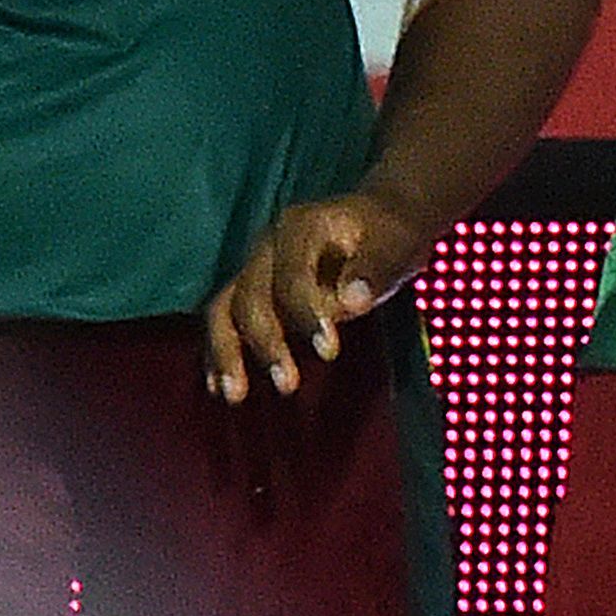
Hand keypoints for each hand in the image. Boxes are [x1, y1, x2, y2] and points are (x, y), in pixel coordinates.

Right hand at [204, 192, 426, 401]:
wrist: (380, 220)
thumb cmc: (389, 233)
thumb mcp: (395, 242)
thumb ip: (375, 267)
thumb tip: (353, 300)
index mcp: (301, 227)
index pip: (293, 275)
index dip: (306, 313)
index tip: (329, 352)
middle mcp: (268, 246)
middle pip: (251, 295)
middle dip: (266, 342)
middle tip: (288, 385)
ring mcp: (255, 269)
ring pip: (224, 309)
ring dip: (227, 353)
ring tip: (235, 395)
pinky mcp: (252, 292)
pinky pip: (226, 323)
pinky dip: (220, 354)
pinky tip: (221, 388)